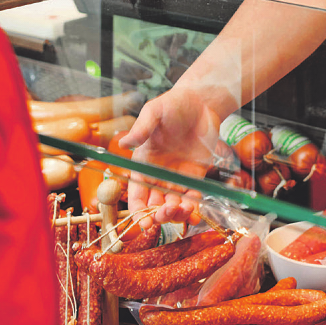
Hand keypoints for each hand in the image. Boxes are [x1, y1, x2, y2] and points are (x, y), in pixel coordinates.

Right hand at [119, 87, 219, 223]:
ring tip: (184, 209)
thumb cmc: (173, 104)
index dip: (138, 211)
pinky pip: (192, 198)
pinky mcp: (195, 177)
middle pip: (154, 205)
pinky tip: (194, 213)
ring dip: (176, 214)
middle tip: (167, 212)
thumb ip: (141, 128)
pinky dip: (193, 209)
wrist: (201, 102)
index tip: (144, 222)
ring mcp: (177, 178)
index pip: (136, 193)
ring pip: (173, 206)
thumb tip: (123, 142)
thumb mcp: (154, 112)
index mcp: (144, 163)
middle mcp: (158, 175)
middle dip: (159, 215)